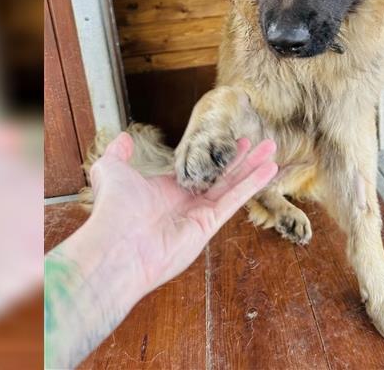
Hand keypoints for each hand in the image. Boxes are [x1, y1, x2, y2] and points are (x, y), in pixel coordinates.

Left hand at [88, 132, 277, 295]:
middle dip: (241, 159)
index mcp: (166, 190)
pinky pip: (234, 200)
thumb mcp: (111, 170)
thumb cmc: (113, 210)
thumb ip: (119, 153)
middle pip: (221, 176)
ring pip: (232, 185)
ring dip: (253, 167)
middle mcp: (186, 202)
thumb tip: (123, 136)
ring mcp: (199, 214)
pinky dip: (253, 184)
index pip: (198, 170)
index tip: (233, 141)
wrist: (118, 246)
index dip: (216, 156)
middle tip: (260, 142)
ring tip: (272, 148)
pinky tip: (269, 169)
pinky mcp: (209, 224)